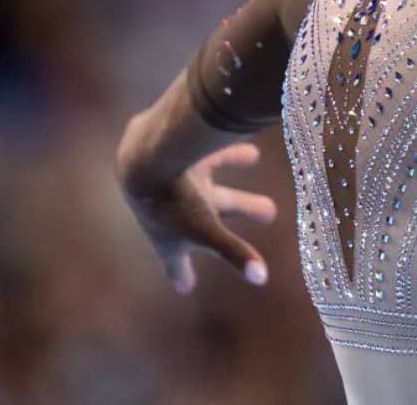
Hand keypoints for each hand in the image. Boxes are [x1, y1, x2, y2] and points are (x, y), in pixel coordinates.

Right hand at [120, 140, 278, 293]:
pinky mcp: (167, 150)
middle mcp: (171, 207)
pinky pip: (196, 146)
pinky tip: (228, 129)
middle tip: (271, 214)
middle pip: (214, 209)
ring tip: (253, 156)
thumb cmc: (174, 202)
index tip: (185, 288)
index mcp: (172, 234)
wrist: (146, 154)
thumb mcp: (206, 230)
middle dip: (242, 208)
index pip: (176, 262)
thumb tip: (262, 278)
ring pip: (207, 172)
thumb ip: (234, 252)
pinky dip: (215, 141)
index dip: (181, 273)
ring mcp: (170, 177)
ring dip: (232, 163)